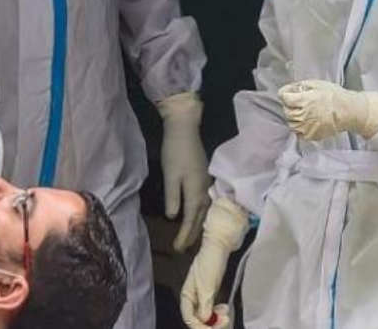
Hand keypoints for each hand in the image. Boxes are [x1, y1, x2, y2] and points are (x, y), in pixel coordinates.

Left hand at [157, 93, 210, 252]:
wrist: (185, 128)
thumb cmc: (176, 152)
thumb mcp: (170, 176)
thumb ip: (173, 197)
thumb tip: (174, 217)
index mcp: (196, 191)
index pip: (191, 219)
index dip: (185, 235)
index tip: (178, 249)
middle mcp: (205, 190)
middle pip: (201, 218)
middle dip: (193, 234)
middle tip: (183, 249)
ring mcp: (207, 183)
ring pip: (205, 211)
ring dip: (198, 225)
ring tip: (191, 237)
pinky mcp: (205, 178)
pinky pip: (206, 203)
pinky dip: (201, 214)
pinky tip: (197, 216)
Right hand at [180, 198, 248, 327]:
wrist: (220, 245)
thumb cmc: (210, 260)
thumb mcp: (207, 283)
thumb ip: (205, 302)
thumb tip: (204, 319)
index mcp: (187, 295)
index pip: (189, 317)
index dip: (199, 326)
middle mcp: (193, 298)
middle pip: (198, 319)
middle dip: (210, 324)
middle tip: (225, 321)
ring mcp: (203, 296)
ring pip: (207, 316)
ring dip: (216, 319)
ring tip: (226, 314)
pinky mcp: (212, 294)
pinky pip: (213, 310)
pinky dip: (219, 313)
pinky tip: (225, 310)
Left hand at [278, 80, 377, 140]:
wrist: (348, 111)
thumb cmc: (335, 96)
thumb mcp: (318, 84)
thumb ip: (302, 86)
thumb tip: (291, 89)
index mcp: (303, 100)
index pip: (284, 97)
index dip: (285, 93)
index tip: (287, 92)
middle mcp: (302, 115)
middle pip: (286, 110)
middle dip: (289, 105)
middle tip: (297, 102)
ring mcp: (305, 127)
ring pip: (290, 123)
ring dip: (293, 117)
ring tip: (302, 112)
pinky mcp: (310, 135)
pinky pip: (298, 132)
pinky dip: (300, 127)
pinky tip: (306, 121)